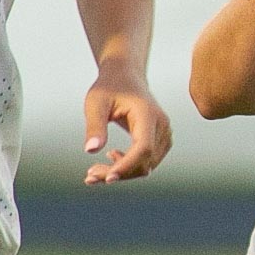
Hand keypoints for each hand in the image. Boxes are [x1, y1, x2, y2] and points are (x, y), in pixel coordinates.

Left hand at [82, 69, 171, 184]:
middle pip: (144, 161)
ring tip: (94, 171)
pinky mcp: (161, 140)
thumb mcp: (96, 103)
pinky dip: (129, 167)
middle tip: (89, 176)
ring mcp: (164, 134)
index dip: (127, 165)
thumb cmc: (109, 87)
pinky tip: (111, 158)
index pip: (143, 148)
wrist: (125, 75)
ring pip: (146, 165)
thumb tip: (90, 150)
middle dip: (118, 173)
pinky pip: (148, 161)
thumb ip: (95, 126)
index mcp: (148, 114)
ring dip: (123, 173)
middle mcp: (161, 125)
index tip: (107, 179)